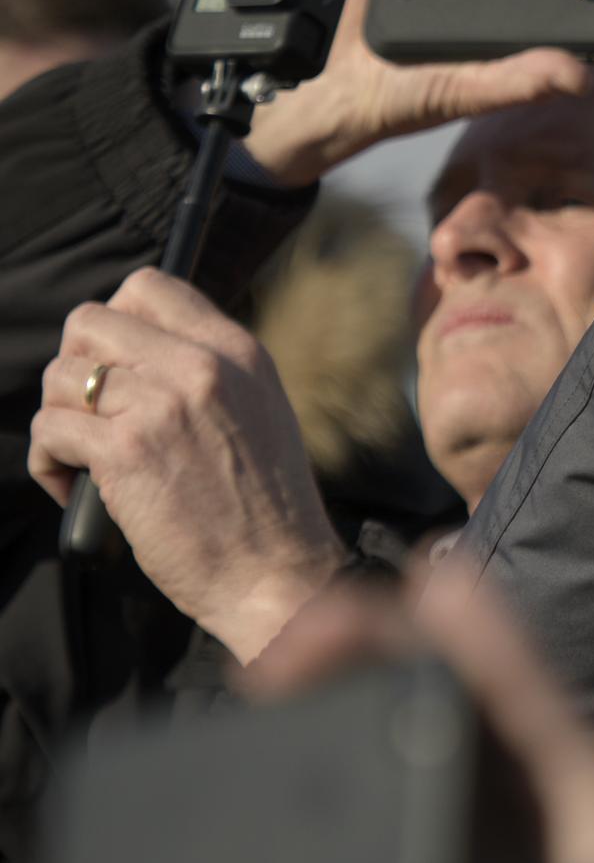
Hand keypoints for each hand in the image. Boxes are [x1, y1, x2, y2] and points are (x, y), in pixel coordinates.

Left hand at [28, 268, 344, 662]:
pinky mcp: (124, 452)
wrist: (277, 574)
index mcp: (238, 352)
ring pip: (61, 377)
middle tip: (89, 413)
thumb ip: (212, 374)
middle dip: (74, 366)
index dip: (116, 321)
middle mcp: (200, 367)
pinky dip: (47, 461)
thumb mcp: (262, 414)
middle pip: (90, 322)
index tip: (115, 365)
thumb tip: (139, 356)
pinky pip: (49, 430)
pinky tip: (73, 488)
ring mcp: (160, 406)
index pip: (150, 287)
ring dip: (57, 419)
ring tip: (80, 459)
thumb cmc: (268, 510)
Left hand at [170, 573, 593, 862]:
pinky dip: (490, 633)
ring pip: (452, 674)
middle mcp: (460, 785)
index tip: (252, 695)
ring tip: (337, 614)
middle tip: (277, 661)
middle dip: (335, 665)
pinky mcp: (573, 749)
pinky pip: (526, 682)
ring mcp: (517, 761)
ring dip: (396, 633)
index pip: (346, 756)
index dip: (300, 716)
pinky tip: (447, 586)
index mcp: (411, 833)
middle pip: (392, 698)